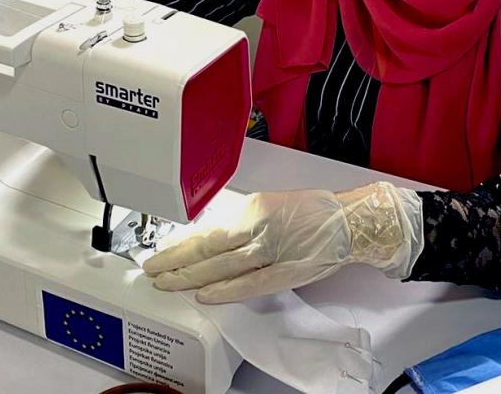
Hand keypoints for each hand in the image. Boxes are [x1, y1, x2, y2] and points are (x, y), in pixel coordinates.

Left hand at [142, 182, 422, 303]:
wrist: (347, 221)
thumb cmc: (310, 211)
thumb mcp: (267, 204)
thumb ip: (239, 222)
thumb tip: (208, 236)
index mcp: (252, 209)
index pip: (205, 231)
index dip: (178, 247)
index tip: (160, 255)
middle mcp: (258, 228)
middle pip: (207, 250)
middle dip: (176, 264)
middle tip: (153, 273)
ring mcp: (272, 251)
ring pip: (222, 268)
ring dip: (191, 278)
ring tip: (168, 285)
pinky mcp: (285, 271)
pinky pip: (250, 284)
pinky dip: (226, 290)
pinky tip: (206, 295)